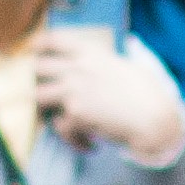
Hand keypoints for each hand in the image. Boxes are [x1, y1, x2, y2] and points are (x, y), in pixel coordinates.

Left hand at [36, 27, 184, 165]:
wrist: (152, 117)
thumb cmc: (146, 92)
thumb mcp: (126, 65)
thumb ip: (107, 63)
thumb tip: (113, 57)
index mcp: (91, 53)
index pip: (55, 39)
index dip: (39, 43)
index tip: (33, 49)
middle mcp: (77, 68)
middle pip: (37, 68)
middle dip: (34, 79)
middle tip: (41, 91)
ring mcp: (72, 90)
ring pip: (37, 97)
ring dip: (44, 109)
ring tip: (57, 119)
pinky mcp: (74, 114)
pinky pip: (60, 128)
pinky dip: (74, 140)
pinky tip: (89, 145)